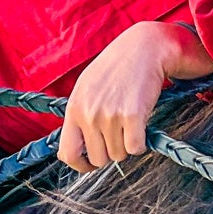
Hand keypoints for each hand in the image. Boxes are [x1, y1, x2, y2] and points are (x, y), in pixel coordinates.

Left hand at [59, 22, 212, 171]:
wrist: (144, 48)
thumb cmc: (117, 67)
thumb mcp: (87, 88)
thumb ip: (80, 115)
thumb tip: (74, 150)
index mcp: (74, 109)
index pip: (68, 153)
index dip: (81, 165)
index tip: (91, 164)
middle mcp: (89, 114)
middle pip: (98, 158)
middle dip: (110, 152)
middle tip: (119, 135)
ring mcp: (110, 116)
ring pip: (119, 155)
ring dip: (127, 145)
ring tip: (130, 123)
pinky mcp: (133, 116)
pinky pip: (136, 148)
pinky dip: (141, 142)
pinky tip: (141, 124)